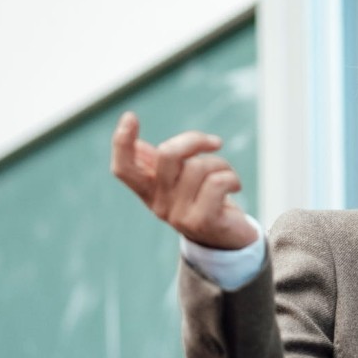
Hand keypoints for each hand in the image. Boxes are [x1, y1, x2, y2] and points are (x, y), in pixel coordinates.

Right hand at [110, 111, 257, 249]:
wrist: (228, 240)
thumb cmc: (204, 201)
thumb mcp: (180, 182)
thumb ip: (160, 166)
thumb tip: (138, 147)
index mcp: (150, 191)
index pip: (124, 168)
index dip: (122, 142)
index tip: (130, 116)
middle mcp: (159, 204)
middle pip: (167, 155)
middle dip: (194, 140)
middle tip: (214, 143)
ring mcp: (179, 215)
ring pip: (199, 167)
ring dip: (221, 164)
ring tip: (227, 175)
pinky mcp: (202, 221)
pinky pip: (217, 183)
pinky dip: (232, 178)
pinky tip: (235, 186)